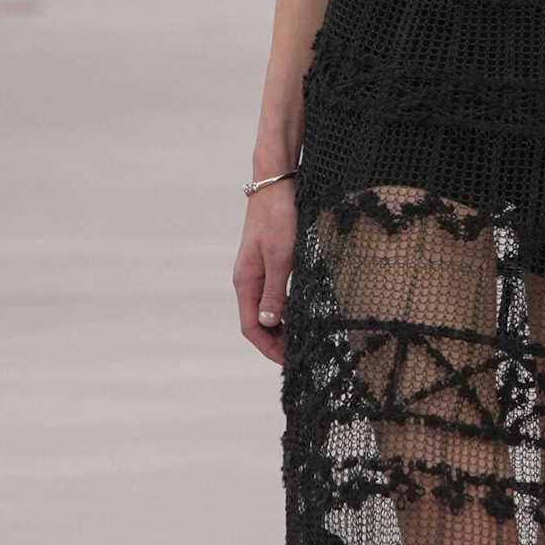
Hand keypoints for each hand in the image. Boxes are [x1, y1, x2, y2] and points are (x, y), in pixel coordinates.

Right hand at [233, 179, 298, 363]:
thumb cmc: (278, 218)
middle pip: (256, 321)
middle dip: (274, 341)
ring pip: (264, 308)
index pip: (251, 327)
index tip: (288, 361)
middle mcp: (247, 279)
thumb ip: (275, 292)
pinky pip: (272, 293)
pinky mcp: (267, 260)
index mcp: (245, 281)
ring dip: (279, 327)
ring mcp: (256, 270)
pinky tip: (298, 312)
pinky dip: (283, 309)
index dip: (268, 348)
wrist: (276, 184)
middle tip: (298, 355)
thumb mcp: (281, 258)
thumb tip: (269, 324)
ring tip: (299, 339)